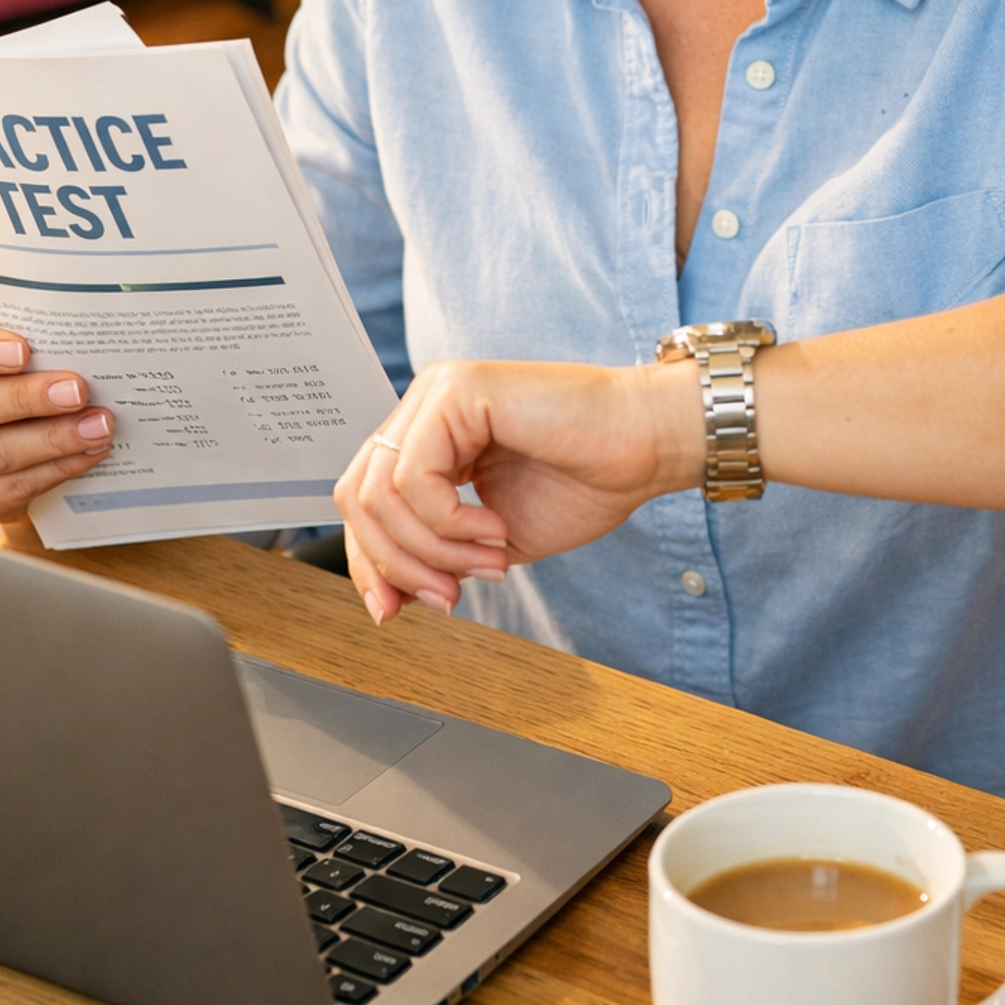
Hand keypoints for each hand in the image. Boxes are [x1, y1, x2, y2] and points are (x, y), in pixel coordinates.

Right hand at [0, 313, 114, 521]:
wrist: (2, 422)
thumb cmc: (5, 365)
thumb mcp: (3, 338)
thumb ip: (24, 332)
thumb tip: (75, 334)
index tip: (23, 351)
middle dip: (27, 399)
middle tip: (78, 390)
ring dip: (51, 440)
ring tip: (97, 426)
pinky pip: (8, 489)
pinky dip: (55, 470)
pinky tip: (88, 453)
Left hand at [333, 355, 702, 623]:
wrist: (647, 446)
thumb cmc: (588, 480)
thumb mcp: (491, 540)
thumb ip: (439, 556)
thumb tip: (389, 597)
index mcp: (431, 436)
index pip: (365, 499)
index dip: (370, 563)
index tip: (392, 612)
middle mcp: (426, 408)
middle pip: (358, 494)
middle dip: (393, 562)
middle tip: (446, 596)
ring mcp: (438, 393)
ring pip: (380, 491)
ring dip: (432, 548)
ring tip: (487, 561)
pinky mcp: (457, 391)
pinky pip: (415, 477)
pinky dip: (448, 522)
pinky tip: (494, 530)